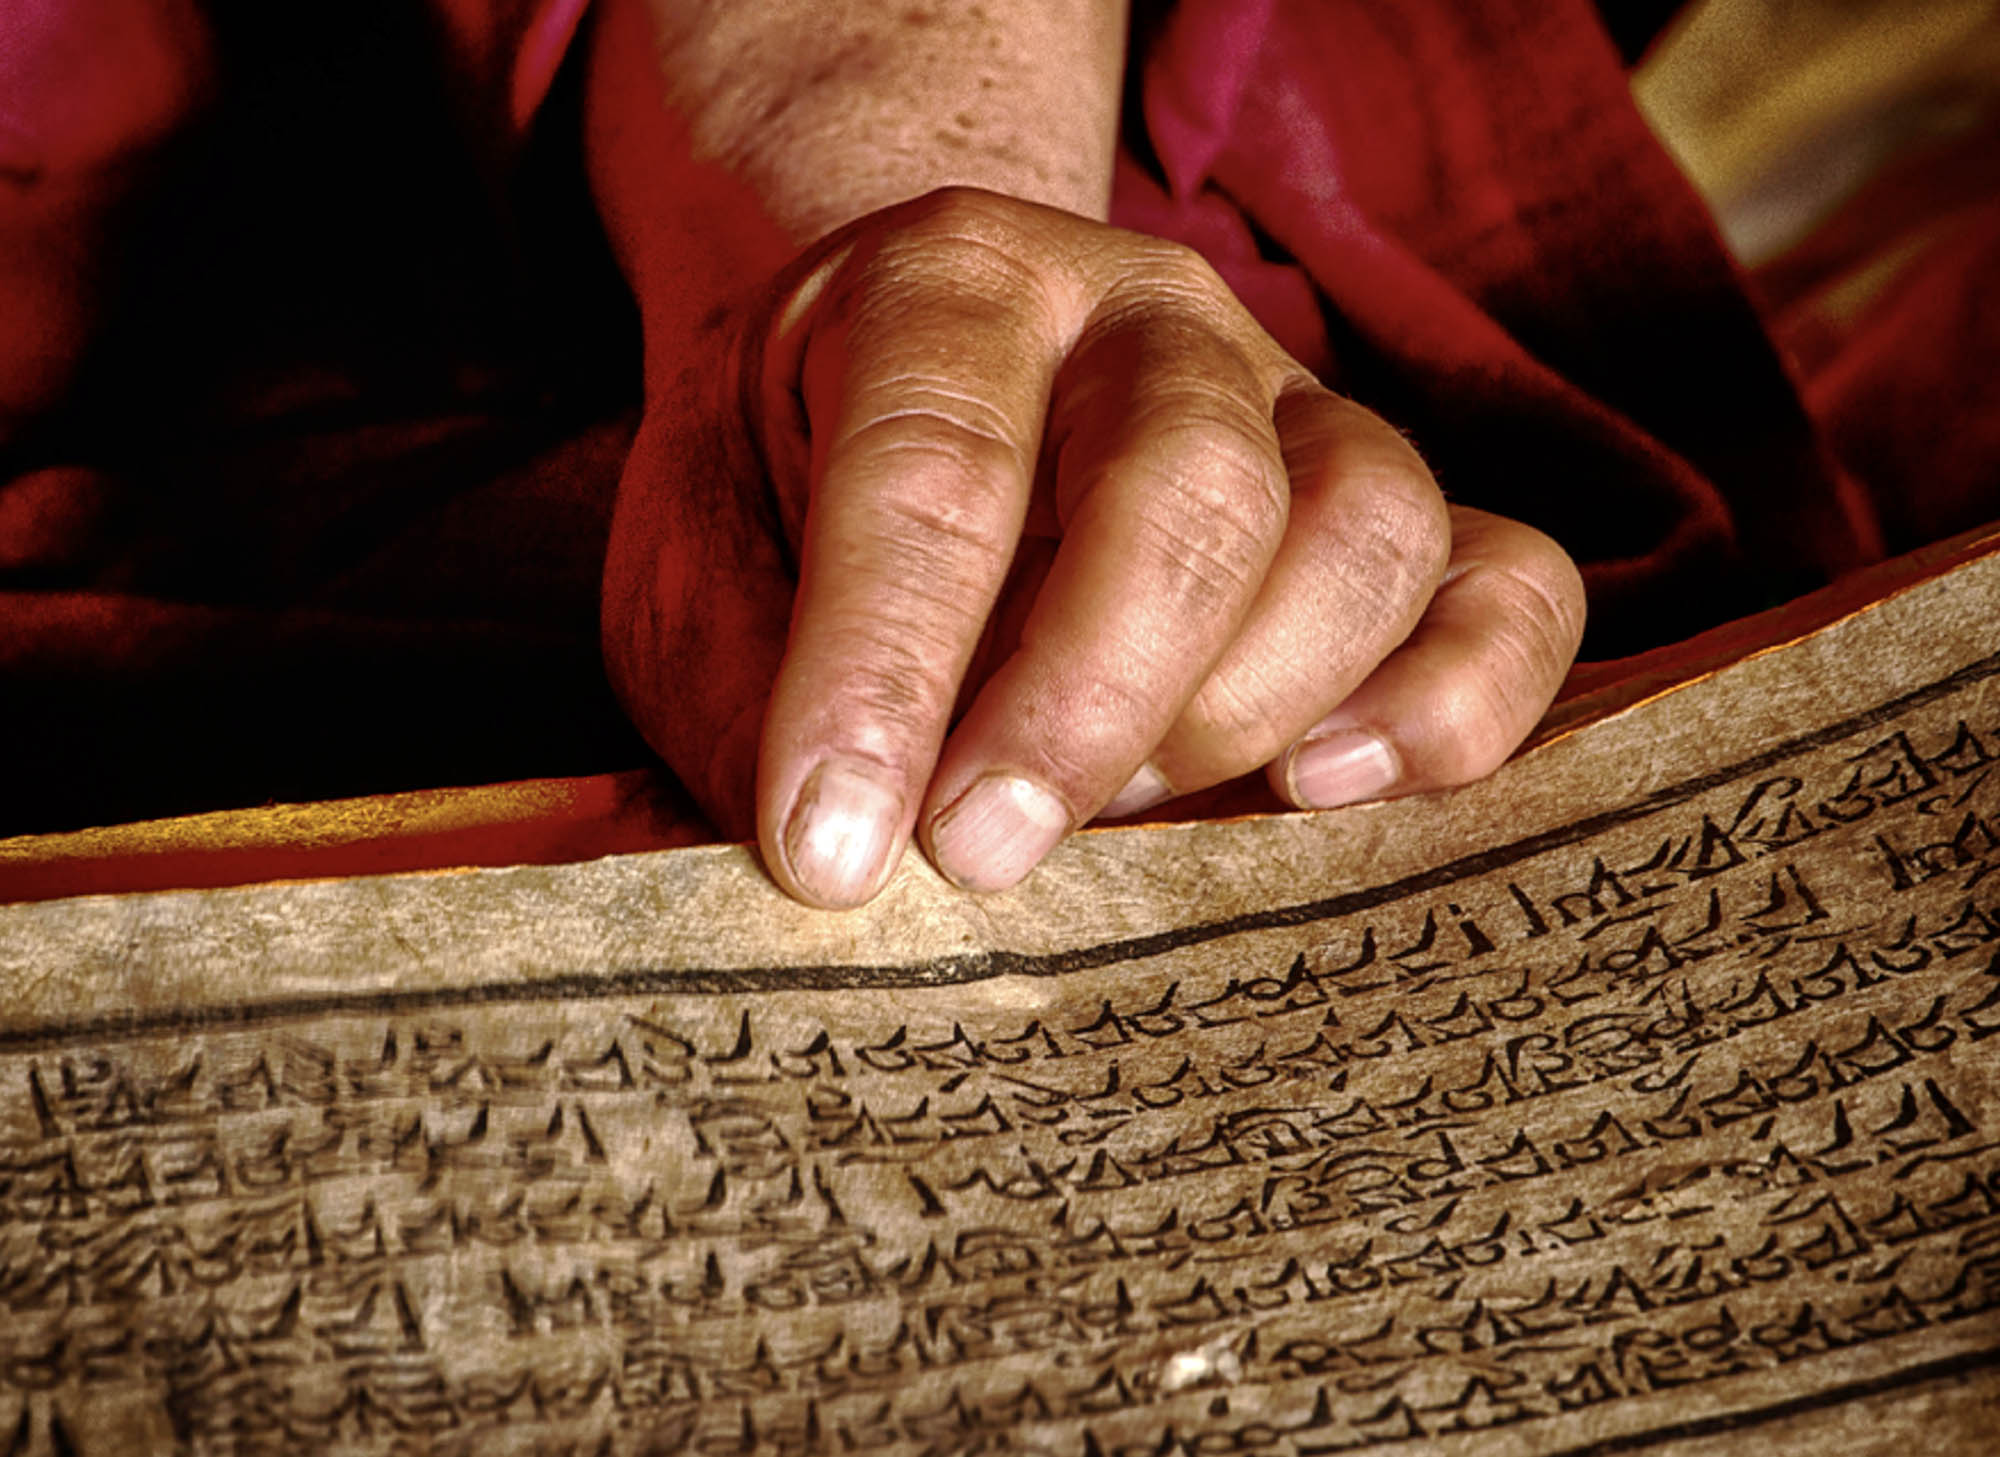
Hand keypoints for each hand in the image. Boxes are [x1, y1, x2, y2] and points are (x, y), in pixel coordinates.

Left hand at [602, 187, 1585, 907]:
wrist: (911, 385)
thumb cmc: (791, 490)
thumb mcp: (697, 564)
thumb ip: (744, 688)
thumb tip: (843, 865)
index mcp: (949, 289)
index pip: (935, 471)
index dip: (883, 674)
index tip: (830, 852)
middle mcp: (1148, 319)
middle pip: (1190, 485)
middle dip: (1087, 700)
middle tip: (979, 855)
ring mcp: (1293, 401)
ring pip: (1367, 525)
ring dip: (1249, 709)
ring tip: (1129, 817)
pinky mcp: (1388, 506)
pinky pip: (1510, 582)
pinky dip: (1458, 700)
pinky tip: (1336, 790)